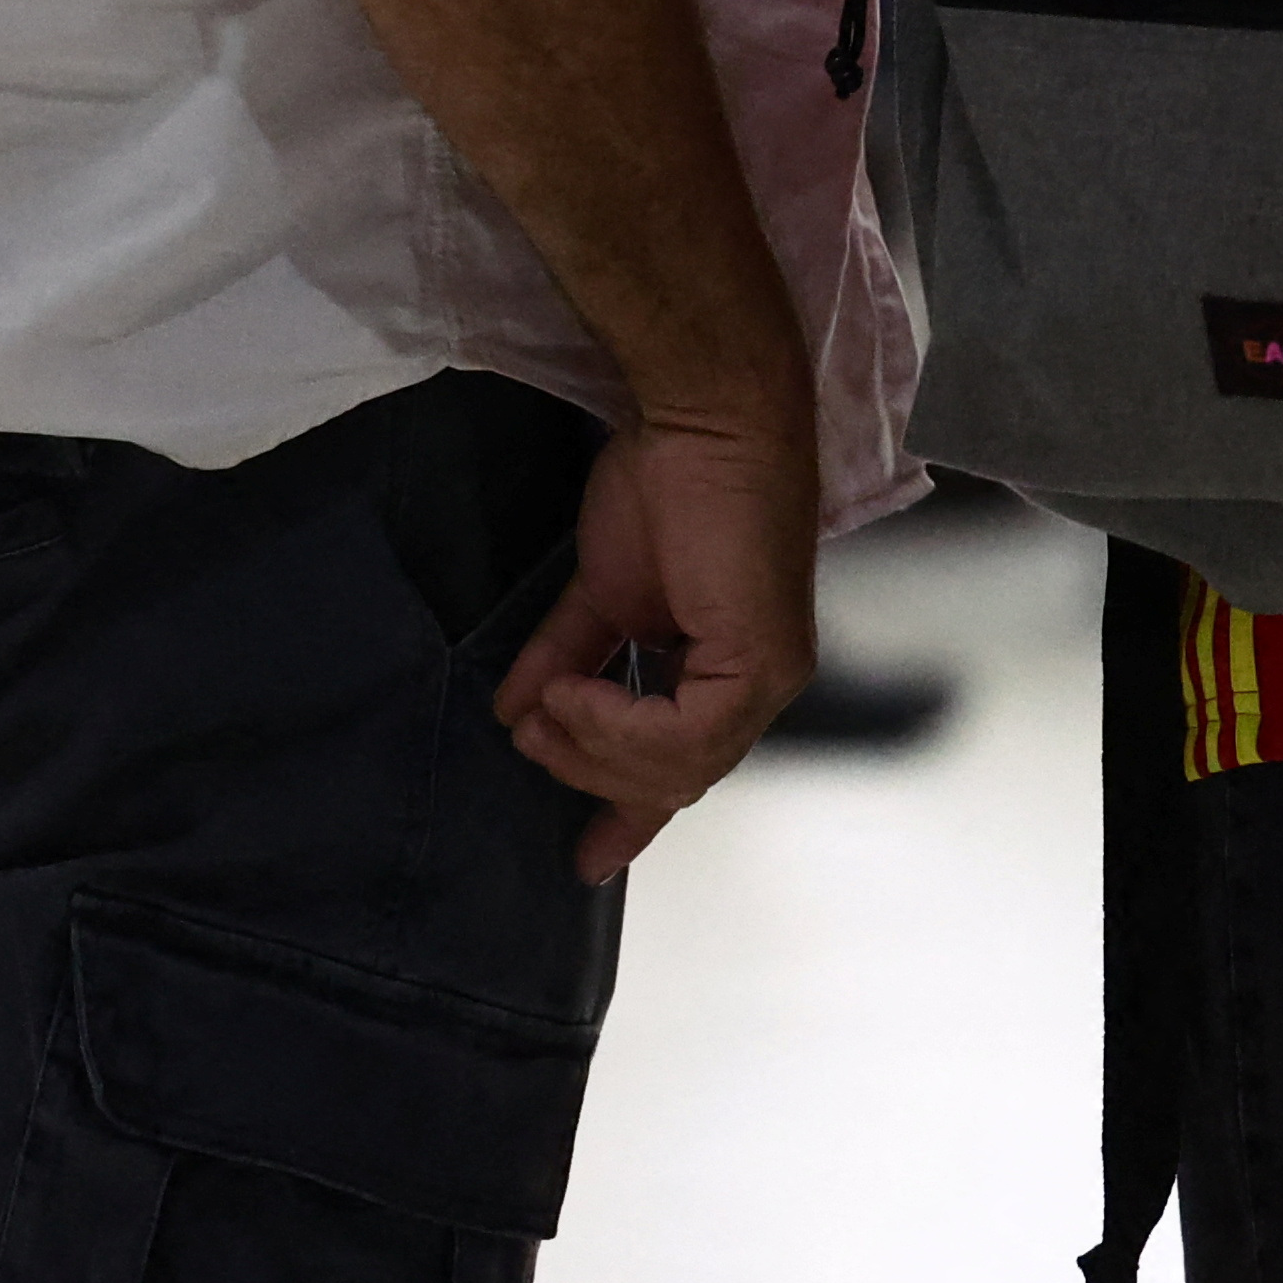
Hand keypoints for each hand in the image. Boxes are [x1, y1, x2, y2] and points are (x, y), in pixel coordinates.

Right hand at [490, 398, 823, 882]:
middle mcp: (757, 683)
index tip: (589, 859)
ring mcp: (766, 676)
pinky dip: (616, 726)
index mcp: (726, 668)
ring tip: (547, 713)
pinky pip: (682, 736)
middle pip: (669, 778)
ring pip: (676, 768)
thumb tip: (516, 710)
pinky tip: (574, 696)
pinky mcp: (760, 662)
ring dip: (593, 749)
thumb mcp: (605, 591)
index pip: (680, 765)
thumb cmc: (671, 484)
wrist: (707, 424)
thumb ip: (570, 655)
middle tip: (532, 741)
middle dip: (589, 774)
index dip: (630, 813)